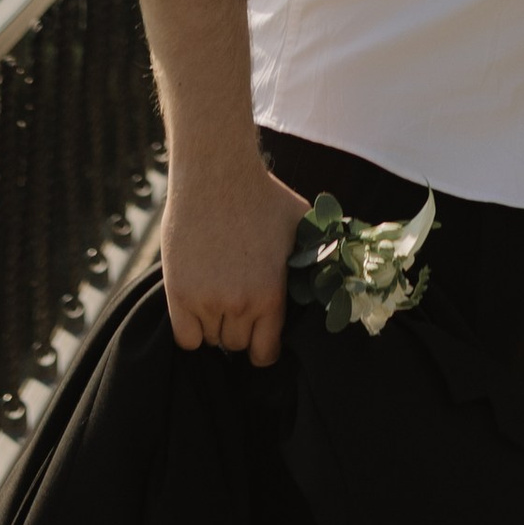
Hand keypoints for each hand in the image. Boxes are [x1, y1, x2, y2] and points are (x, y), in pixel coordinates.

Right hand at [160, 150, 308, 365]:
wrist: (217, 171)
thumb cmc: (263, 194)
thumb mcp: (302, 224)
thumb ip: (320, 254)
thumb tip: (344, 270)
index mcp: (272, 294)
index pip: (265, 353)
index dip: (264, 347)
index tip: (260, 335)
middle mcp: (239, 304)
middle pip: (236, 345)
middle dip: (239, 329)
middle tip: (238, 303)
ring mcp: (207, 300)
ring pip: (211, 340)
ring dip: (215, 325)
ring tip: (219, 294)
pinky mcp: (179, 293)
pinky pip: (185, 337)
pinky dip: (192, 328)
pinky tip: (198, 306)